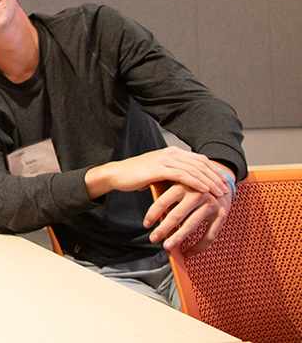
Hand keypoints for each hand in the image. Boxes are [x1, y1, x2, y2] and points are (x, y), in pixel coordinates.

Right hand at [84, 147, 229, 199]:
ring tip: (220, 192)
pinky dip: (197, 183)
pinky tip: (205, 190)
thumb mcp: (159, 173)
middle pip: (201, 163)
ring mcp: (165, 159)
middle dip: (216, 177)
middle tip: (227, 189)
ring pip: (195, 169)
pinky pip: (183, 175)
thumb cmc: (137, 177)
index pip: (199, 159)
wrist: (117, 175)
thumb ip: (174, 175)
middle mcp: (171, 153)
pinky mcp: (159, 168)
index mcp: (172, 152)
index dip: (214, 170)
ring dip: (210, 181)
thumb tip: (189, 186)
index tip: (224, 182)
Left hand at [144, 180, 231, 253]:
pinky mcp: (221, 215)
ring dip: (178, 238)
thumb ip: (164, 190)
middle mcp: (197, 194)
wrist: (222, 181)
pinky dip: (199, 246)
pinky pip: (209, 235)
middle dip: (163, 229)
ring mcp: (210, 205)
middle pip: (177, 215)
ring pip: (192, 225)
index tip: (146, 225)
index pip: (163, 201)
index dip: (153, 214)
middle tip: (153, 239)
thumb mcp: (179, 181)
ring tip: (167, 247)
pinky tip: (189, 253)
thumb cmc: (193, 184)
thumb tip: (146, 203)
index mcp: (183, 184)